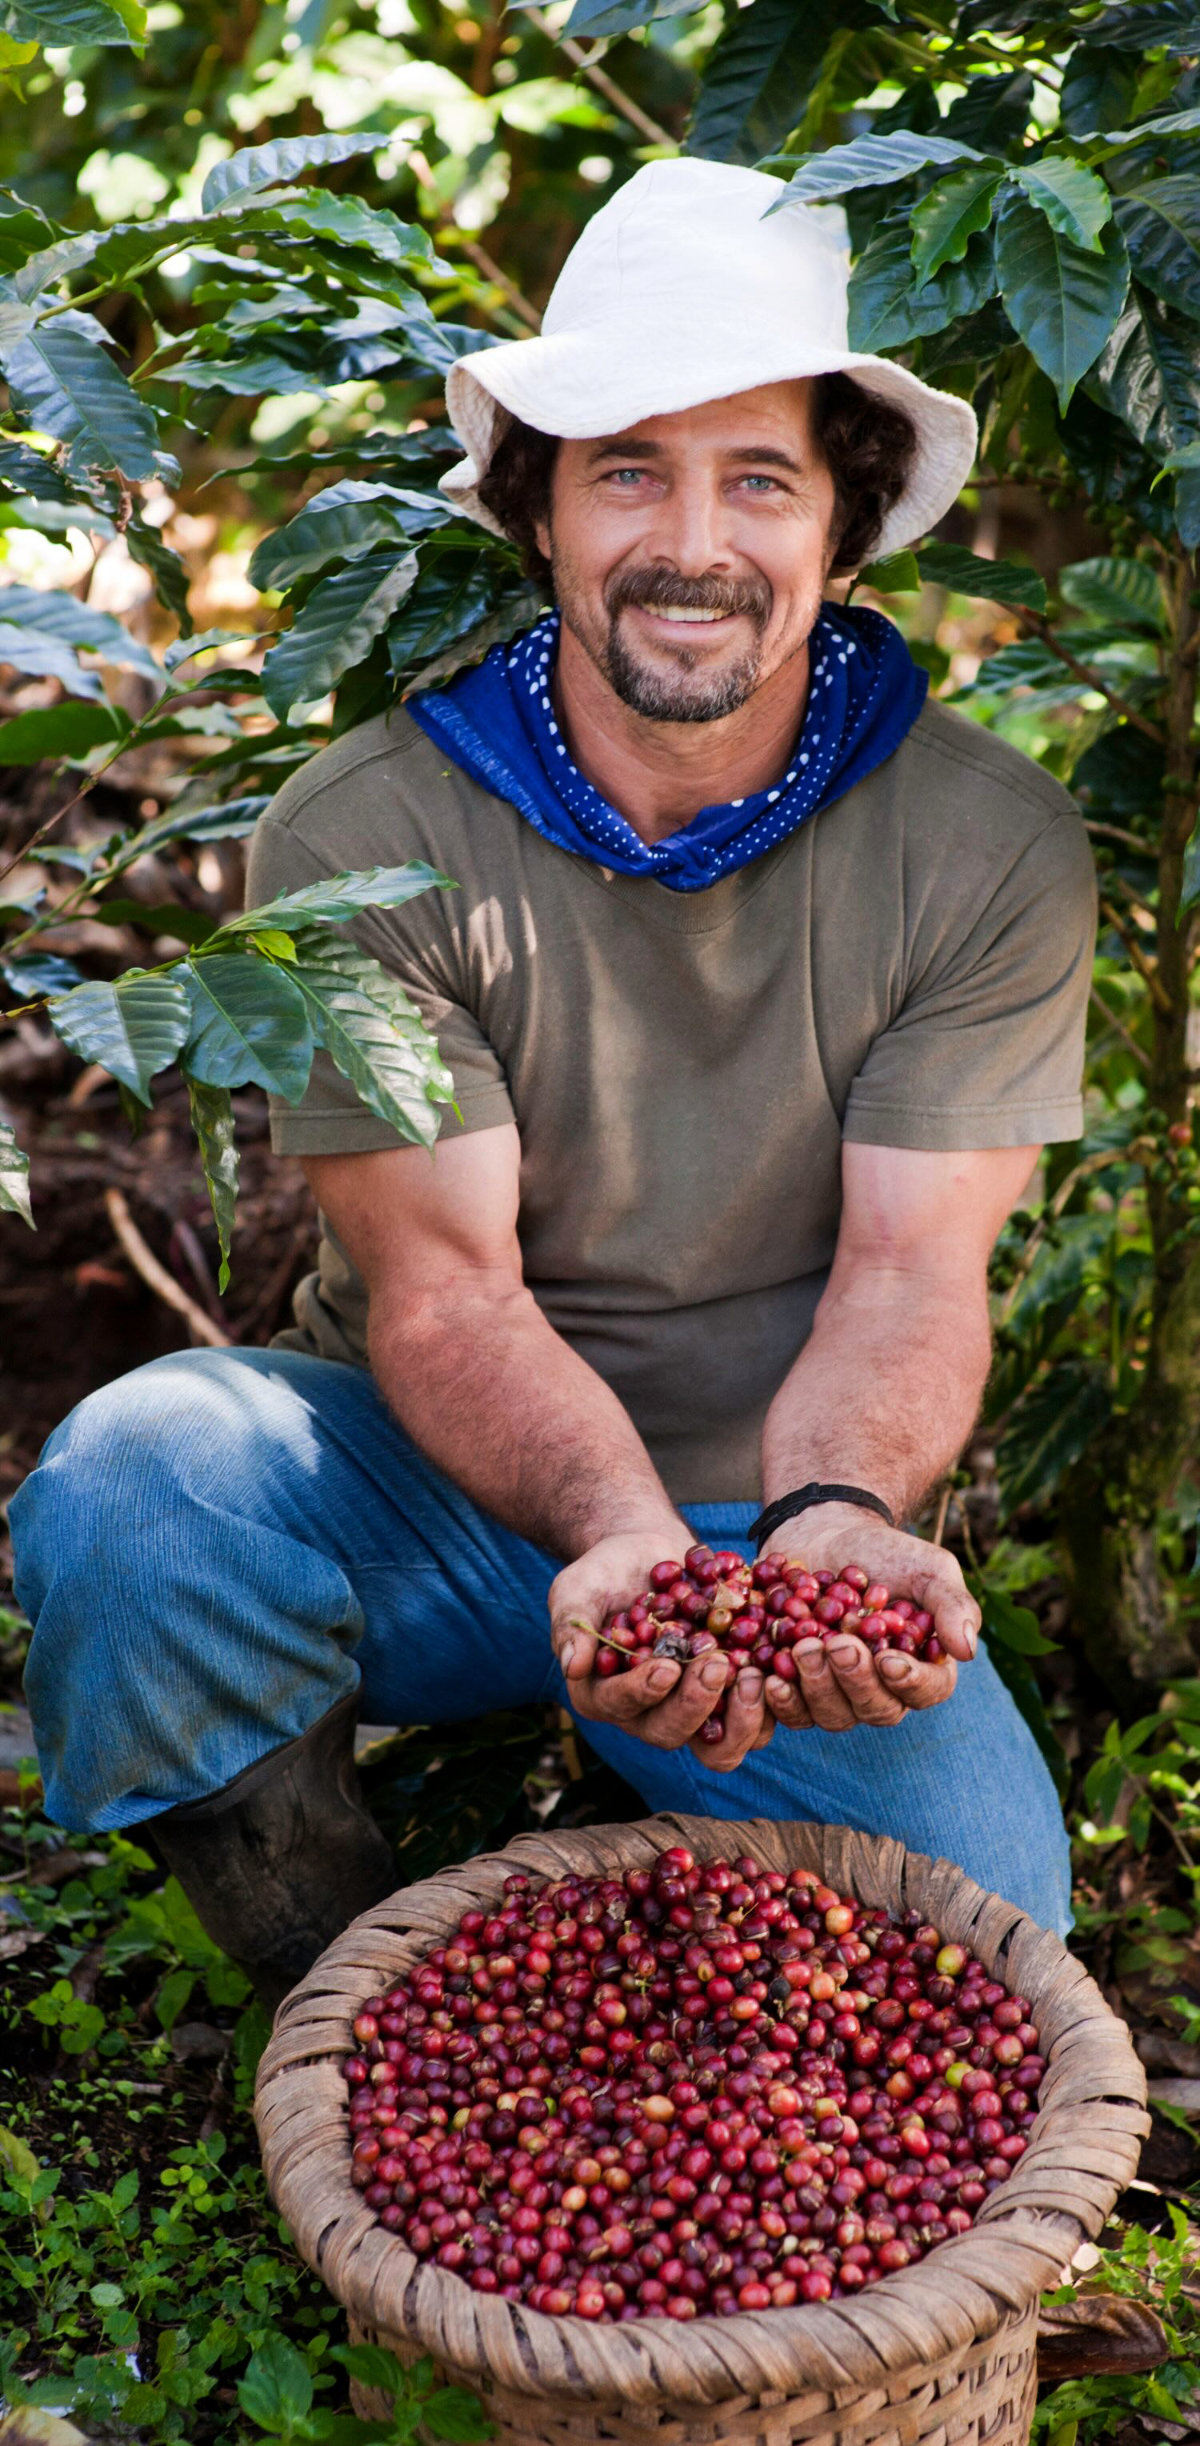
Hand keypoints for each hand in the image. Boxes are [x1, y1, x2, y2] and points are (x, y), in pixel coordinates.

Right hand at [548, 1530, 773, 1772]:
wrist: (648, 1555)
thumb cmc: (605, 1572)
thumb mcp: (577, 1588)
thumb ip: (571, 1624)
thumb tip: (572, 1665)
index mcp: (604, 1695)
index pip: (622, 1706)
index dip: (644, 1692)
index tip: (666, 1666)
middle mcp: (647, 1714)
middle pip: (672, 1733)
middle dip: (696, 1704)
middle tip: (718, 1663)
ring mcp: (692, 1711)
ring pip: (719, 1746)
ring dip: (740, 1718)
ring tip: (753, 1674)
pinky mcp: (729, 1698)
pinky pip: (755, 1719)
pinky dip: (770, 1701)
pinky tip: (780, 1666)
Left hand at [761, 1505, 977, 1733]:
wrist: (826, 1535)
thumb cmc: (886, 1553)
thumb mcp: (928, 1568)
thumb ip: (952, 1604)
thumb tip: (966, 1650)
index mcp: (923, 1667)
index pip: (928, 1690)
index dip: (909, 1682)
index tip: (887, 1659)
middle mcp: (882, 1690)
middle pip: (875, 1709)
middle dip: (855, 1681)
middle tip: (836, 1643)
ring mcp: (837, 1694)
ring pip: (832, 1715)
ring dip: (815, 1688)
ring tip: (801, 1647)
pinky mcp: (797, 1688)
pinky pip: (789, 1711)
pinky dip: (778, 1699)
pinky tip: (765, 1676)